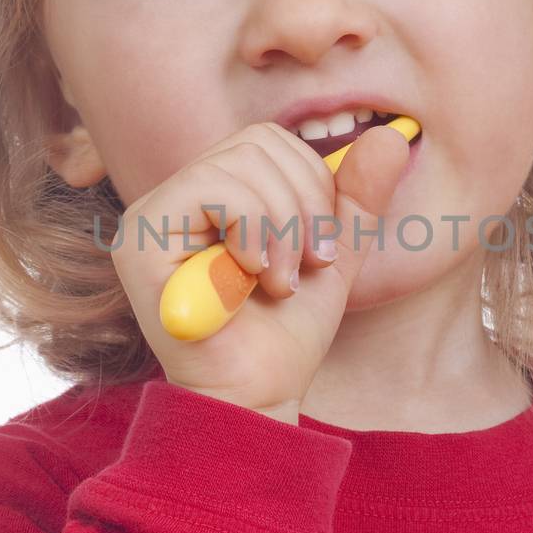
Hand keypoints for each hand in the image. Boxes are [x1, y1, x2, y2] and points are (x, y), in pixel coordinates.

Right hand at [112, 121, 412, 418]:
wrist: (258, 395)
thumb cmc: (285, 333)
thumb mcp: (332, 253)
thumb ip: (357, 198)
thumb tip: (392, 137)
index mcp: (210, 194)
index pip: (266, 140)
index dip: (311, 183)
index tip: (322, 251)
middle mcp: (172, 197)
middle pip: (255, 143)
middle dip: (302, 206)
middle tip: (305, 267)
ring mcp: (148, 216)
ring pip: (238, 165)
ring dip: (281, 227)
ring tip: (279, 282)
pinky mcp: (140, 240)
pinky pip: (212, 190)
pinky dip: (253, 231)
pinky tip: (252, 280)